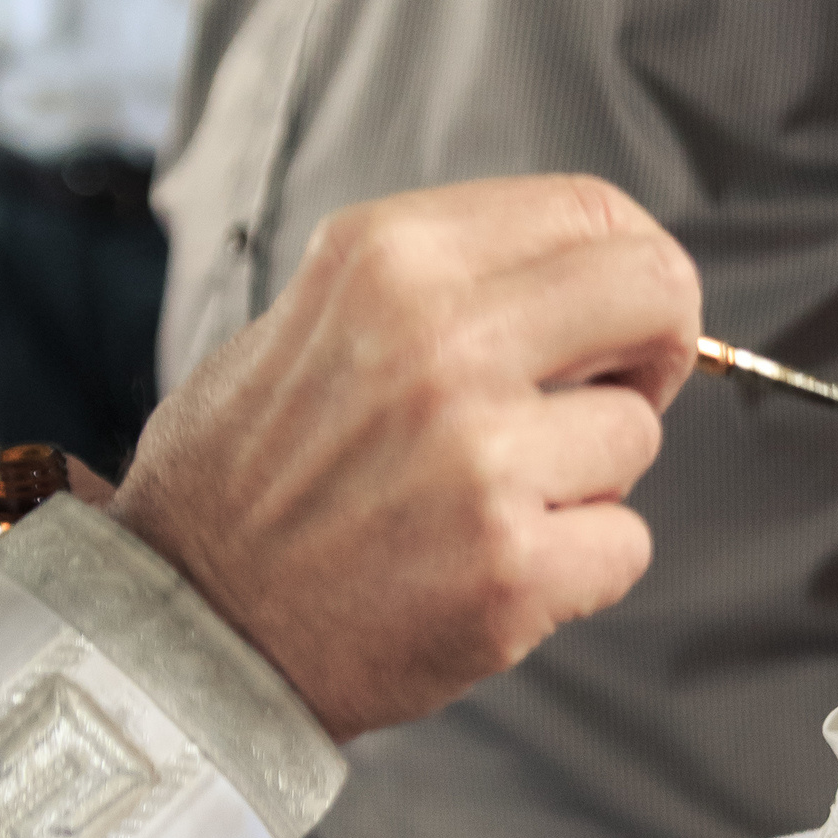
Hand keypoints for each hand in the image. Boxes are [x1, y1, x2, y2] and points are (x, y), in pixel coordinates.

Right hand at [115, 176, 699, 739]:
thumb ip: (446, 283)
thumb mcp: (317, 313)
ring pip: (638, 434)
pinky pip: (627, 543)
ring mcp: (480, 459)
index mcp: (393, 258)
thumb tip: (586, 277)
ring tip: (490, 504)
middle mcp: (442, 341)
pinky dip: (579, 567)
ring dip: (589, 476)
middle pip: (654, 290)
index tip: (612, 324)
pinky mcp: (510, 569)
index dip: (628, 268)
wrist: (183, 628)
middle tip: (604, 398)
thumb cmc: (251, 476)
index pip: (591, 210)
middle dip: (654, 347)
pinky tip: (490, 571)